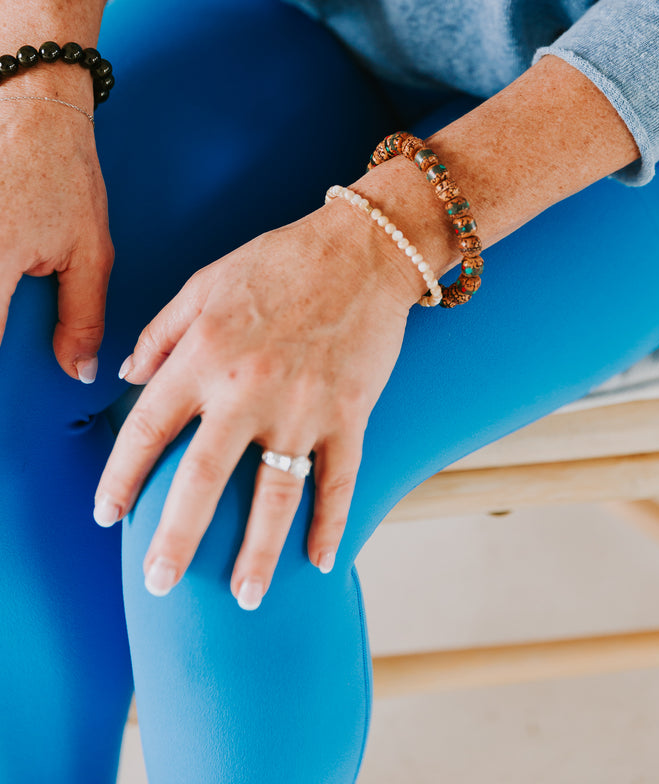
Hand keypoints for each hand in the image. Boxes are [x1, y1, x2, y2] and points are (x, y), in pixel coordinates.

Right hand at [0, 92, 112, 380]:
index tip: (11, 409)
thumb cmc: (64, 172)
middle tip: (13, 368)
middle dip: (0, 332)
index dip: (2, 378)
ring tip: (11, 316)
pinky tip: (4, 302)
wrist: (31, 107)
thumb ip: (82, 317)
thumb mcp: (89, 250)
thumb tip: (80, 372)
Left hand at [93, 200, 420, 608]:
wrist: (363, 249)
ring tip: (245, 596)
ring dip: (258, 552)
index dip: (121, 475)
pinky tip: (321, 561)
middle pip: (202, 480)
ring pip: (275, 496)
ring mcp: (303, 407)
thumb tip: (127, 375)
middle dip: (175, 538)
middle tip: (160, 581)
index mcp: (206, 354)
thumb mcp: (206, 283)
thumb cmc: (280, 261)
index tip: (109, 512)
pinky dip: (332, 523)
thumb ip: (161, 332)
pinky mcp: (349, 413)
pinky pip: (339, 480)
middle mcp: (249, 389)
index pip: (148, 427)